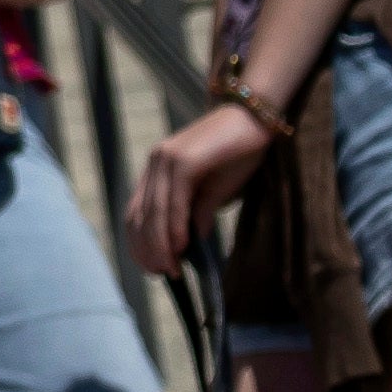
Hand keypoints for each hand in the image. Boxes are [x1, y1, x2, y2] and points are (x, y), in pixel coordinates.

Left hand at [129, 98, 273, 275]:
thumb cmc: (238, 154)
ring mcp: (166, 159)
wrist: (255, 117)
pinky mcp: (183, 159)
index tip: (150, 267)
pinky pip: (174, 200)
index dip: (140, 242)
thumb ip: (196, 213)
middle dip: (148, 249)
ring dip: (160, 244)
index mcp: (156, 170)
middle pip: (140, 214)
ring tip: (170, 268)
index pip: (136, 212)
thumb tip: (189, 243)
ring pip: (154, 210)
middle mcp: (155, 163)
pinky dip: (175, 226)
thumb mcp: (215, 191)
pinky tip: (182, 246)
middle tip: (161, 274)